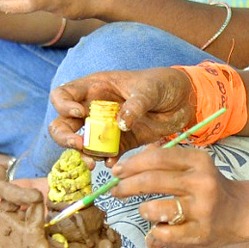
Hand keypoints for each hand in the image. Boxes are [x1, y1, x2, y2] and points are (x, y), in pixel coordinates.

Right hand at [49, 67, 195, 156]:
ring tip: (96, 160)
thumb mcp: (150, 88)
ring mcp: (106, 128)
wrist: (185, 100)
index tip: (79, 113)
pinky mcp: (120, 143)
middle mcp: (95, 108)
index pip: (63, 94)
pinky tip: (114, 163)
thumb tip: (121, 123)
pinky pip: (105, 155)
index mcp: (95, 88)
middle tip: (79, 144)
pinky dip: (106, 161)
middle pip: (63, 124)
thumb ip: (135, 104)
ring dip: (84, 154)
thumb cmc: (163, 83)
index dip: (63, 105)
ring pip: (81, 143)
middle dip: (65, 137)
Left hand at [112, 144, 247, 247]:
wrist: (240, 212)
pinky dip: (155, 231)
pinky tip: (159, 227)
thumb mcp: (193, 165)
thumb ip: (166, 158)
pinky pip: (163, 233)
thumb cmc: (209, 186)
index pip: (157, 157)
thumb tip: (132, 160)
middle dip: (127, 186)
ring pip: (154, 209)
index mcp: (199, 161)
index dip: (132, 163)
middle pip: (152, 181)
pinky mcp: (200, 233)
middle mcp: (201, 182)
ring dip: (143, 210)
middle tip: (116, 190)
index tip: (116, 170)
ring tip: (146, 210)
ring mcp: (201, 209)